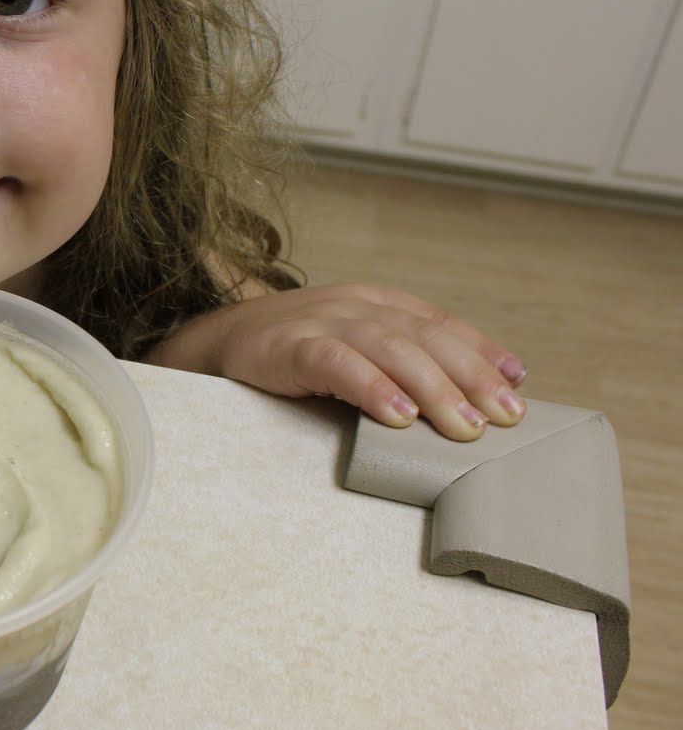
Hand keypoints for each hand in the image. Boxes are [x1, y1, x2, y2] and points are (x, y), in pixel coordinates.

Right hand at [145, 283, 527, 440]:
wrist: (212, 344)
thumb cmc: (290, 355)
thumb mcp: (351, 348)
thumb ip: (399, 362)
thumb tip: (468, 398)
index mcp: (375, 303)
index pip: (439, 324)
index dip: (481, 352)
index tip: (516, 387)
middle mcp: (354, 305)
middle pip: (424, 338)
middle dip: (469, 378)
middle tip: (501, 419)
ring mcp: (320, 321)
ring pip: (391, 349)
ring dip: (432, 389)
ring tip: (461, 426)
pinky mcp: (288, 345)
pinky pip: (337, 363)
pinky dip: (372, 388)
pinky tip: (398, 416)